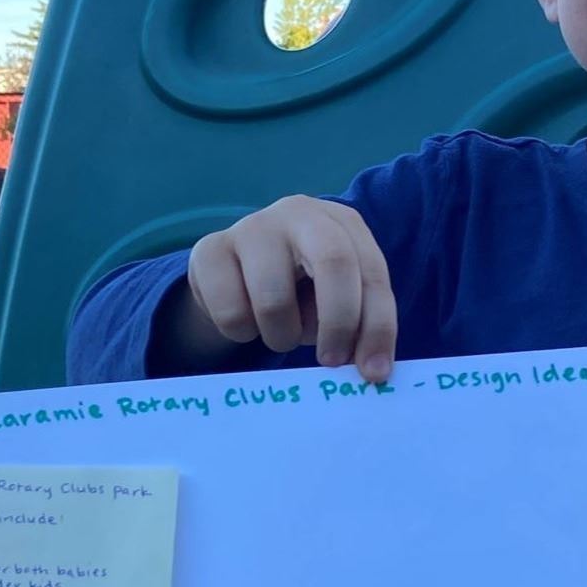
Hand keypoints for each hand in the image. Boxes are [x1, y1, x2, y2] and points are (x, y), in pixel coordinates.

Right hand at [179, 196, 397, 380]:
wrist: (237, 273)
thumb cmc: (302, 290)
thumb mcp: (337, 300)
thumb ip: (358, 325)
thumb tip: (372, 370)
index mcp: (344, 223)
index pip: (371, 271)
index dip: (377, 325)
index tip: (374, 372)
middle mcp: (300, 213)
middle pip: (334, 262)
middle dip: (339, 322)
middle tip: (331, 361)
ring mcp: (251, 227)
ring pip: (274, 301)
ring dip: (282, 336)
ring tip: (281, 331)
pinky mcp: (209, 250)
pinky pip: (231, 313)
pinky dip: (242, 332)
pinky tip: (245, 317)